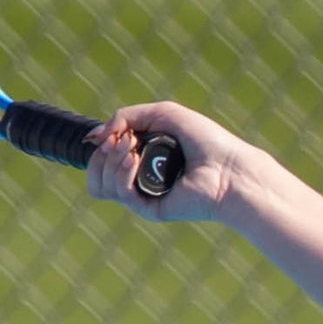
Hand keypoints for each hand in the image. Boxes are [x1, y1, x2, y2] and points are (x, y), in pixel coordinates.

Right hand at [87, 100, 249, 219]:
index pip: (102, 157)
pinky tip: (136, 160)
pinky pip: (119, 193)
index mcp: (142, 158)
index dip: (102, 143)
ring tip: (133, 150)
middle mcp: (140, 179)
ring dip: (109, 161)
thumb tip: (94, 137)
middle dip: (103, 152)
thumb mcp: (162, 114)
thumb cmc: (204, 140)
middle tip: (128, 141)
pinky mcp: (149, 209)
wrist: (228, 167)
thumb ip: (126, 117)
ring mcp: (143, 196)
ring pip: (100, 185)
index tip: (120, 133)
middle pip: (95, 172)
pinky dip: (122, 172)